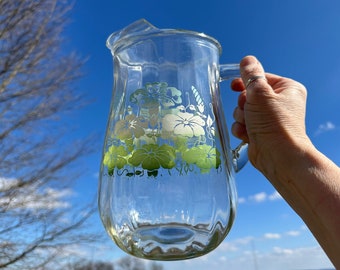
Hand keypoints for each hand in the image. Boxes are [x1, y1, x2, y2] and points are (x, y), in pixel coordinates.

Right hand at [231, 55, 309, 173]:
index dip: (246, 81)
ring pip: (243, 110)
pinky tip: (247, 134)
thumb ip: (251, 75)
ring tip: (250, 124)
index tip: (234, 85)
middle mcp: (279, 103)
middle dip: (243, 104)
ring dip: (241, 117)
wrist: (278, 156)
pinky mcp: (259, 132)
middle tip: (249, 110)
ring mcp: (269, 119)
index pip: (261, 78)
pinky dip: (242, 129)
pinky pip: (242, 124)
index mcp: (287, 89)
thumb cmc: (274, 123)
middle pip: (249, 95)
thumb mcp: (260, 93)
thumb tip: (247, 60)